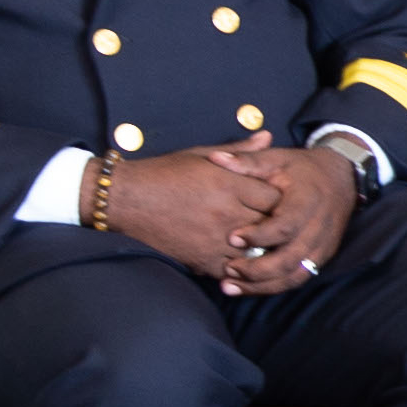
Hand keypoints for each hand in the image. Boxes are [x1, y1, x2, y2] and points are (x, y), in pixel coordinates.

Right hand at [96, 145, 287, 282]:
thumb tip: (268, 137)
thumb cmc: (164, 173)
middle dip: (277, 227)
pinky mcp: (202, 258)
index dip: (282, 201)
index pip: (276, 197)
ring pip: (257, 252)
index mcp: (230, 182)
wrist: (125, 198)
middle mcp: (228, 211)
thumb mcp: (203, 155)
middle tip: (279, 227)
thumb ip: (240, 152)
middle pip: (272, 226)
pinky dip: (240, 267)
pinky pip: (234, 270)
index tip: (279, 202)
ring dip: (261, 250)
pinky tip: (240, 260)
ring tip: (264, 246)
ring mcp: (216, 238)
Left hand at [204, 138, 362, 295]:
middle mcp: (319, 227)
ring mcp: (322, 246)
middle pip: (290, 258)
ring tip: (230, 286)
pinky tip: (247, 288)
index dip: (259, 236)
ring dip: (262, 285)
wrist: (342, 178)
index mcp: (308, 201)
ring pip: (294, 275)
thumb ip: (246, 161)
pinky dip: (272, 287)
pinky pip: (298, 278)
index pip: (286, 225)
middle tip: (227, 268)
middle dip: (257, 269)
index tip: (232, 238)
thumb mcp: (276, 159)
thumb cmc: (303, 169)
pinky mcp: (321, 257)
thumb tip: (215, 158)